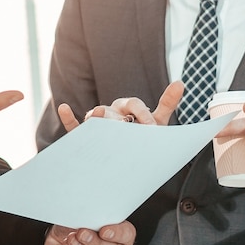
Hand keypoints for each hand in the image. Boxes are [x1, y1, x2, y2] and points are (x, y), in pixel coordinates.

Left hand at [44, 221, 135, 244]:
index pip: (127, 235)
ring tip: (71, 239)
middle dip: (96, 243)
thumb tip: (87, 217)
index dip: (117, 233)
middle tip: (82, 233)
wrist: (60, 240)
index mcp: (122, 235)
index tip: (103, 230)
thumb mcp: (82, 217)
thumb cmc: (76, 227)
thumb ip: (90, 218)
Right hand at [57, 81, 183, 131]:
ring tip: (97, 118)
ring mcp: (97, 122)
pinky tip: (64, 108)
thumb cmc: (143, 140)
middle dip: (120, 119)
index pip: (135, 104)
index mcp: (129, 106)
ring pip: (95, 116)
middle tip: (125, 128)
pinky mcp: (83, 135)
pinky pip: (74, 126)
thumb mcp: (157, 123)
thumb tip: (181, 82)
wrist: (131, 162)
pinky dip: (68, 117)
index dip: (143, 114)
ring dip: (96, 117)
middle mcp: (111, 111)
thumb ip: (167, 104)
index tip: (150, 128)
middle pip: (114, 110)